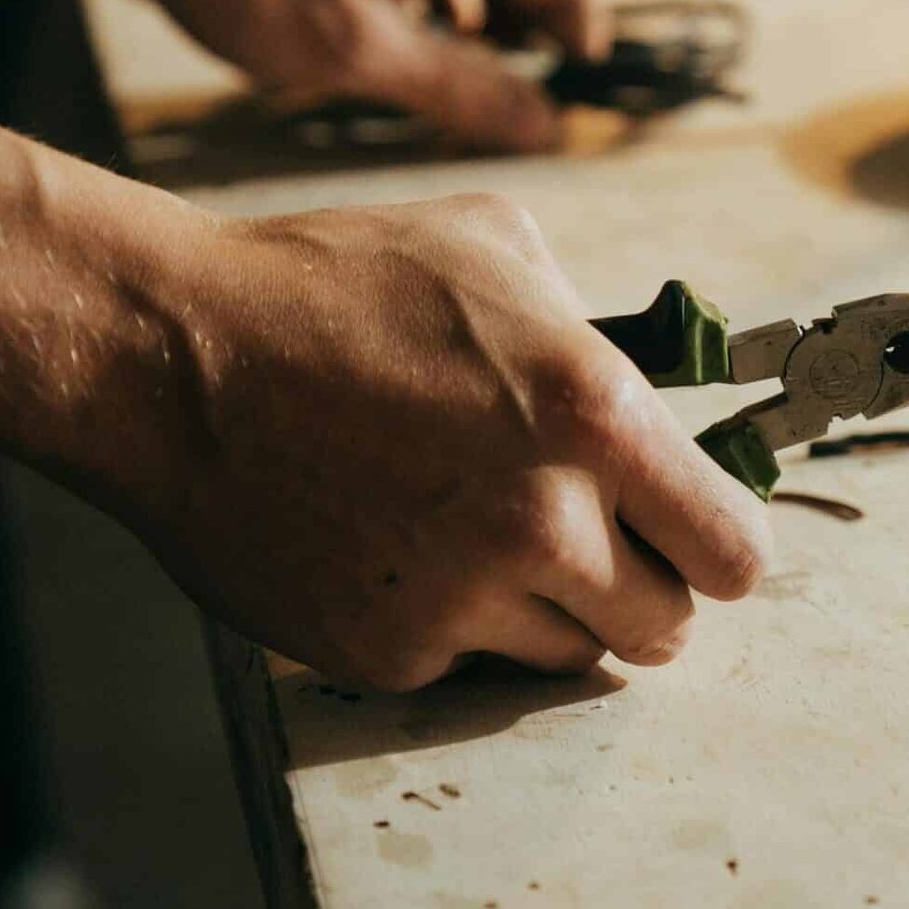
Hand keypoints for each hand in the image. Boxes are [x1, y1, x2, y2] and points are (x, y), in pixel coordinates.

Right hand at [127, 193, 771, 687]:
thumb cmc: (335, 285)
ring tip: (479, 528)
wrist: (175, 358)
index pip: (734, 551)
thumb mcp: (496, 248)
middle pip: (667, 627)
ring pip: (570, 653)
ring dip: (550, 606)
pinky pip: (466, 659)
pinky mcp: (387, 652)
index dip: (722, 543)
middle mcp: (544, 522)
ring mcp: (462, 599)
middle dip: (645, 585)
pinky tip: (397, 541)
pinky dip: (451, 619)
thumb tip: (646, 383)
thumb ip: (595, 325)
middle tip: (595, 540)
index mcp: (595, 417)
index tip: (699, 532)